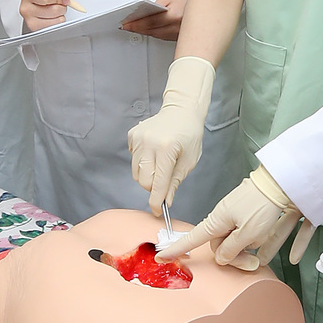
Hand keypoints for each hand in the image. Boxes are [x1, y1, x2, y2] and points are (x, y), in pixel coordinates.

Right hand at [21, 0, 68, 30]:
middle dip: (61, 6)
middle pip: (53, 10)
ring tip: (55, 9)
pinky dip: (59, 21)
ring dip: (61, 14)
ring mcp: (30, 21)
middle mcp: (26, 9)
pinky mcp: (37, 30)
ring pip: (57, 19)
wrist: (35, 5)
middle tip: (58, 3)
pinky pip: (56, 26)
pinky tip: (53, 16)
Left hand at [121, 0, 191, 39]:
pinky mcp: (181, 38)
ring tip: (135, 29)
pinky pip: (164, 37)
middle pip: (152, 31)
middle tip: (127, 27)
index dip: (136, 24)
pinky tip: (148, 31)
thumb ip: (156, 6)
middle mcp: (177, 27)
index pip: (150, 22)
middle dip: (138, 29)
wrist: (204, 2)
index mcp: (174, 16)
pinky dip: (155, 34)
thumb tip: (144, 14)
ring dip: (145, 32)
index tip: (126, 25)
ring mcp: (179, 34)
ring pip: (158, 36)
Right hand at [128, 55, 214, 213]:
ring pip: (137, 173)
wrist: (181, 110)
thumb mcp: (189, 161)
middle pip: (144, 181)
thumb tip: (165, 201)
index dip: (157, 201)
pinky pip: (133, 160)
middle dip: (154, 187)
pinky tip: (154, 153)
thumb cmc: (189, 135)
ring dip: (148, 176)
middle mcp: (149, 143)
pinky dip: (142, 163)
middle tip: (165, 181)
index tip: (157, 211)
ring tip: (161, 164)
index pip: (158, 183)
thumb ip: (175, 182)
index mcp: (166, 149)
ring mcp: (139, 138)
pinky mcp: (132, 135)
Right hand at [162, 166, 313, 271]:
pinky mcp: (253, 215)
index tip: (162, 256)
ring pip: (238, 241)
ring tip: (264, 255)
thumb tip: (219, 257)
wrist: (282, 182)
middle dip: (236, 258)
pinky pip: (255, 236)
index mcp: (218, 221)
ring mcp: (239, 216)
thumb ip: (231, 248)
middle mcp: (225, 218)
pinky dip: (269, 246)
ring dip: (251, 251)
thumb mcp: (247, 233)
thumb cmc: (264, 205)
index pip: (193, 238)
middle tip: (253, 263)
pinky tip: (281, 255)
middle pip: (221, 245)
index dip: (177, 248)